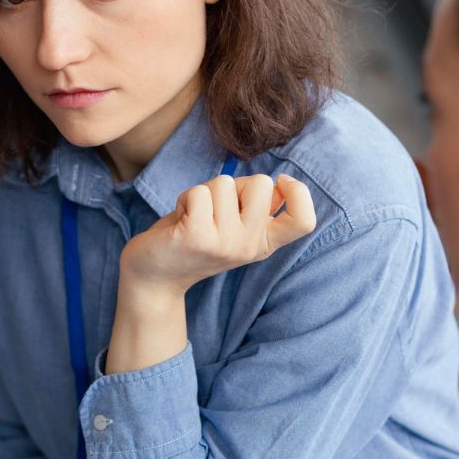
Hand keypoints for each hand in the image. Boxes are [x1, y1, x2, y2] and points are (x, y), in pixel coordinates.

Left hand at [121, 174, 316, 296]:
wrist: (154, 275)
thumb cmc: (194, 238)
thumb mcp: (233, 226)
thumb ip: (255, 208)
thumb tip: (279, 185)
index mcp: (263, 243)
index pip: (304, 220)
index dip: (300, 193)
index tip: (281, 183)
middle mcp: (249, 247)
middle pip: (261, 183)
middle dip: (235, 184)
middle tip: (214, 208)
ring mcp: (224, 243)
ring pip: (224, 183)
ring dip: (203, 192)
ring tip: (193, 217)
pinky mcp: (197, 236)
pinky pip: (198, 192)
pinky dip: (185, 198)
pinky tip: (180, 220)